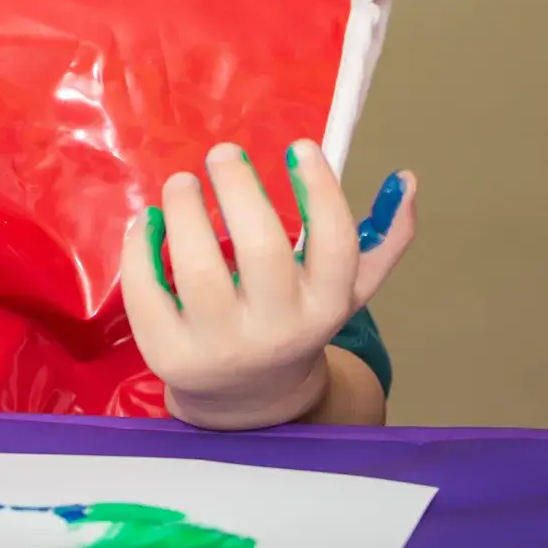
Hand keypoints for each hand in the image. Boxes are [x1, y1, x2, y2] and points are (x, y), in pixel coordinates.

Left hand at [121, 140, 415, 430]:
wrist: (248, 402)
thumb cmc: (296, 322)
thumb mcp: (346, 291)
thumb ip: (382, 239)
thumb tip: (406, 179)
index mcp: (325, 307)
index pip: (334, 244)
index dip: (320, 189)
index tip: (299, 145)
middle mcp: (277, 330)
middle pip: (262, 248)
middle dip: (238, 187)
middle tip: (223, 152)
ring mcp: (220, 347)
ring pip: (199, 268)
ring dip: (185, 211)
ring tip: (182, 183)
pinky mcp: (170, 356)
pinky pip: (148, 293)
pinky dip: (141, 248)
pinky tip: (148, 222)